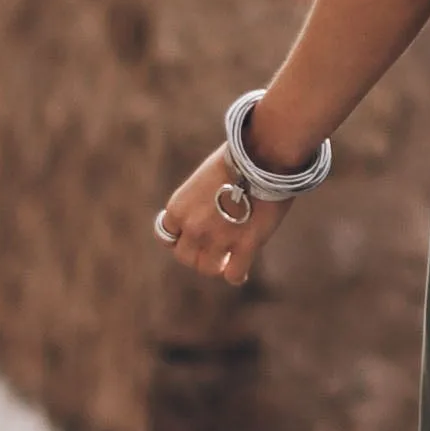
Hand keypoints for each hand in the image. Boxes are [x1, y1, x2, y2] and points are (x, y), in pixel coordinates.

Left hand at [156, 140, 294, 289]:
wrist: (263, 155)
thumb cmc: (238, 159)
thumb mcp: (205, 178)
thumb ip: (199, 202)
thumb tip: (209, 212)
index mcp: (178, 207)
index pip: (166, 236)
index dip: (180, 239)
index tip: (190, 238)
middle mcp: (193, 226)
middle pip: (185, 257)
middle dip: (198, 255)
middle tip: (213, 250)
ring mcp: (217, 239)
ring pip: (208, 268)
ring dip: (216, 265)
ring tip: (226, 261)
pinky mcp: (244, 246)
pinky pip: (233, 274)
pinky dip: (236, 275)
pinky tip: (241, 272)